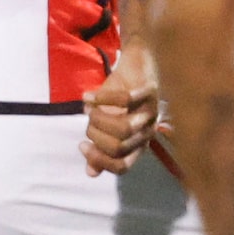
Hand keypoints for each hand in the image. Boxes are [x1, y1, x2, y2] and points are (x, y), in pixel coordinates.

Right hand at [83, 50, 159, 176]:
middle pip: (119, 148)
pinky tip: (88, 96)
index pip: (122, 167)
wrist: (135, 61)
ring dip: (98, 118)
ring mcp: (151, 112)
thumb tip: (91, 173)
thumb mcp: (105, 122)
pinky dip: (101, 98)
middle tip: (87, 121)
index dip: (100, 160)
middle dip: (95, 136)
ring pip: (123, 128)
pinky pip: (125, 100)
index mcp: (138, 144)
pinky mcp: (151, 91)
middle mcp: (148, 132)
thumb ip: (100, 147)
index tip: (82, 145)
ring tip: (88, 108)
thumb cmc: (120, 94)